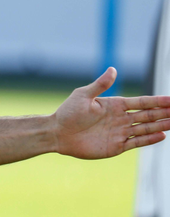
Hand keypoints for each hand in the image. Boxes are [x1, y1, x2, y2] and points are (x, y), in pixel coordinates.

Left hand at [54, 68, 169, 158]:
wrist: (57, 134)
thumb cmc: (68, 113)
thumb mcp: (83, 95)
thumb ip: (100, 84)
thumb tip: (113, 69)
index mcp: (115, 105)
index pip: (142, 102)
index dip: (157, 101)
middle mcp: (121, 119)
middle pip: (148, 115)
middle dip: (164, 113)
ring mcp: (120, 133)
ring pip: (145, 128)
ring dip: (161, 125)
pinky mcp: (116, 146)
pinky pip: (136, 142)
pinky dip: (149, 140)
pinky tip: (162, 135)